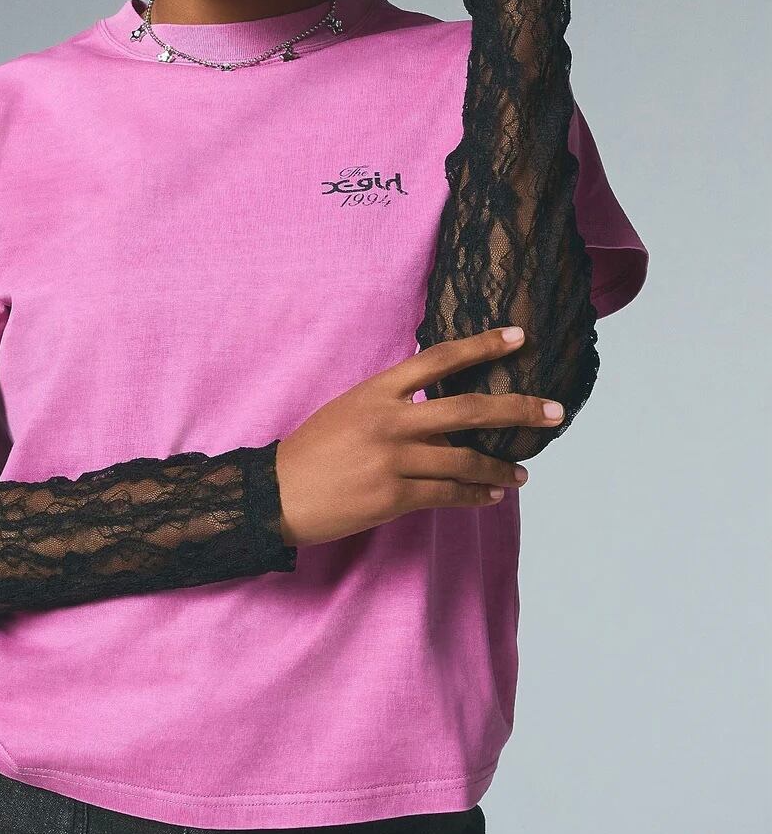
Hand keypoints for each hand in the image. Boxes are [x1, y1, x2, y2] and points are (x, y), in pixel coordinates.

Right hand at [275, 327, 560, 546]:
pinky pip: (448, 494)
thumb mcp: (349, 409)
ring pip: (466, 460)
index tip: (519, 337)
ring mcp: (393, 459)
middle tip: (555, 413)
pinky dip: (475, 495)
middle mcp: (390, 420)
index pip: (439, 359)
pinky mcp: (393, 496)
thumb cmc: (313, 450)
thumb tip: (442, 413)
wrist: (278, 492)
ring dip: (501, 469)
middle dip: (519, 410)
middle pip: (469, 410)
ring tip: (521, 474)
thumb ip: (393, 404)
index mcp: (378, 390)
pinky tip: (491, 496)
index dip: (483, 345)